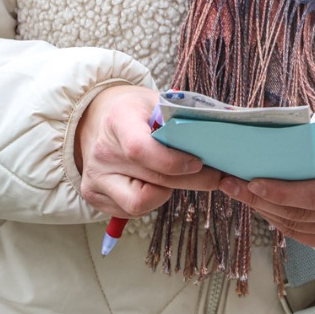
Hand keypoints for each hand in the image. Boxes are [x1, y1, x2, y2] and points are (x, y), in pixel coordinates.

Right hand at [76, 84, 222, 218]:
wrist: (95, 119)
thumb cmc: (134, 110)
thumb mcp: (157, 101)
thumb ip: (182, 118)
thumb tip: (220, 134)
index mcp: (118, 121)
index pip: (141, 149)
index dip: (174, 161)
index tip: (198, 162)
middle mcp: (102, 152)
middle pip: (152, 180)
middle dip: (192, 181)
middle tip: (215, 176)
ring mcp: (95, 177)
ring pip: (140, 204)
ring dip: (166, 194)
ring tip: (177, 178)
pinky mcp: (94, 196)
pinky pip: (130, 211)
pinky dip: (151, 201)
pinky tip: (158, 184)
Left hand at [217, 126, 314, 250]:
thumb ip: (308, 148)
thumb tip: (262, 147)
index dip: (282, 192)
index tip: (253, 182)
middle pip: (301, 212)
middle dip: (261, 199)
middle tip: (232, 185)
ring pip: (296, 226)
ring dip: (264, 210)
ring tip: (240, 193)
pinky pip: (300, 235)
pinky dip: (276, 221)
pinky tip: (260, 207)